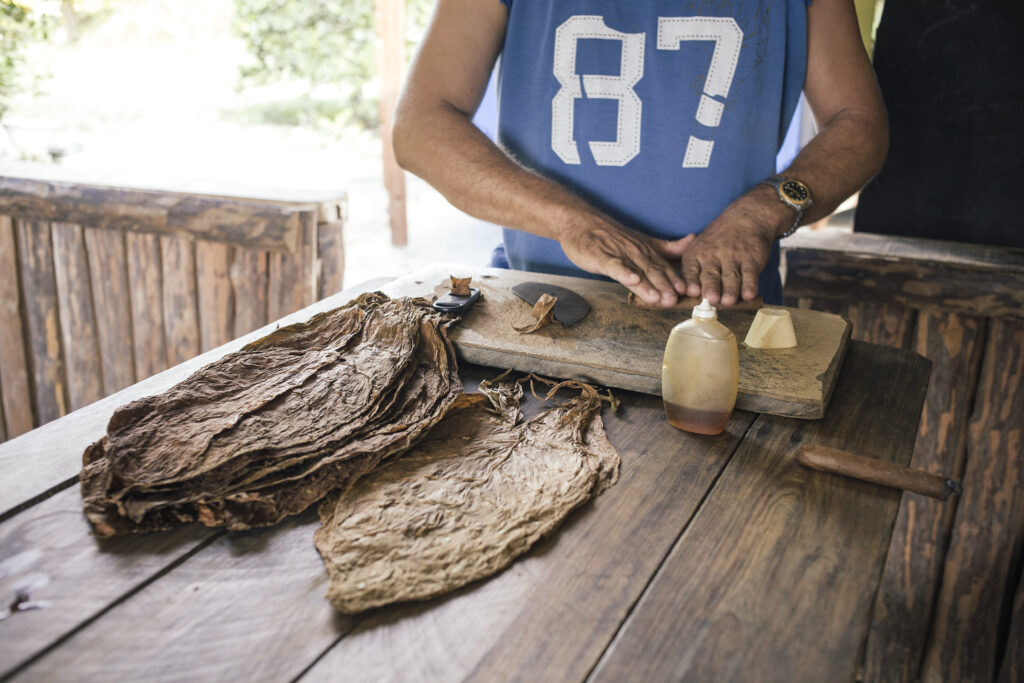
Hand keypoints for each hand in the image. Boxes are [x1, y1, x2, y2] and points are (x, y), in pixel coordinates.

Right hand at [558, 211, 693, 306]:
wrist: (581, 222)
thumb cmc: (610, 236)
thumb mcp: (643, 240)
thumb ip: (667, 246)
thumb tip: (692, 241)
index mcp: (646, 251)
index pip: (664, 267)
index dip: (677, 280)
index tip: (689, 292)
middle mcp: (636, 252)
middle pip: (653, 271)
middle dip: (665, 286)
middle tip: (675, 300)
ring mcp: (620, 254)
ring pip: (637, 271)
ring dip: (648, 284)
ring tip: (658, 298)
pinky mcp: (602, 257)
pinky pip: (615, 266)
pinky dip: (624, 273)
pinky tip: (632, 280)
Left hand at [681, 191, 786, 305]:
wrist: (747, 218)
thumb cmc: (719, 239)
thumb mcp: (699, 246)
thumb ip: (691, 269)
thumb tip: (682, 295)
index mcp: (696, 254)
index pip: (690, 270)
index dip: (691, 281)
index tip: (691, 292)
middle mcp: (713, 255)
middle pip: (711, 275)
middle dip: (710, 287)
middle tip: (711, 299)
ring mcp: (733, 257)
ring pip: (730, 276)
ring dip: (729, 290)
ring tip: (728, 301)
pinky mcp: (751, 259)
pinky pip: (750, 274)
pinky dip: (749, 285)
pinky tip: (748, 295)